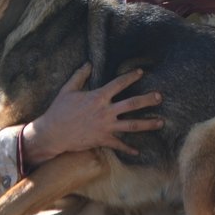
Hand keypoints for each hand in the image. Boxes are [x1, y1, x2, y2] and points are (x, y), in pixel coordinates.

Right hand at [21, 62, 162, 167]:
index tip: (141, 72)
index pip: (118, 84)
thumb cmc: (59, 110)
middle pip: (132, 104)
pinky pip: (118, 145)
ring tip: (161, 122)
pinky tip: (137, 151)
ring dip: (147, 124)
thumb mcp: (68, 90)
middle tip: (160, 97)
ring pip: (131, 125)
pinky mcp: (102, 139)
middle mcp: (105, 111)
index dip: (131, 77)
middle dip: (147, 100)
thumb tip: (88, 64)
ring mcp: (105, 126)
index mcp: (98, 96)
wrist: (53, 133)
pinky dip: (128, 148)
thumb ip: (80, 76)